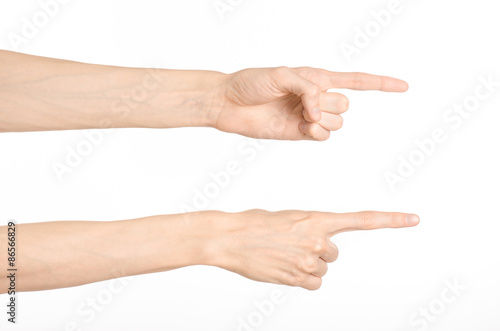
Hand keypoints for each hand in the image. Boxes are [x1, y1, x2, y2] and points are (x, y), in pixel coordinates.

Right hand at [206, 209, 418, 289]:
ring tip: (283, 256)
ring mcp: (307, 261)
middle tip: (293, 245)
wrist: (230, 237)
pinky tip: (284, 269)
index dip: (390, 220)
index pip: (361, 219)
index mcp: (316, 219)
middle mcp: (317, 240)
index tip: (413, 219)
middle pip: (333, 254)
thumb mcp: (289, 218)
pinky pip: (312, 284)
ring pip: (321, 270)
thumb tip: (320, 246)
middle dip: (317, 252)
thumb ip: (310, 229)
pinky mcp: (296, 278)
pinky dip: (302, 280)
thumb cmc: (256, 223)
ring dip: (306, 266)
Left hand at [212, 67, 407, 139]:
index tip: (404, 87)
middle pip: (345, 106)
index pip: (355, 81)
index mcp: (316, 78)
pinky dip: (317, 132)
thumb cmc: (251, 82)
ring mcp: (309, 116)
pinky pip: (323, 136)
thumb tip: (320, 112)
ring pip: (337, 123)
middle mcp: (316, 98)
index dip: (380, 84)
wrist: (229, 103)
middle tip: (305, 104)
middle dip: (330, 105)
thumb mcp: (281, 74)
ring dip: (324, 121)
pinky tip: (302, 127)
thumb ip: (307, 89)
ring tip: (302, 117)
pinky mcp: (299, 132)